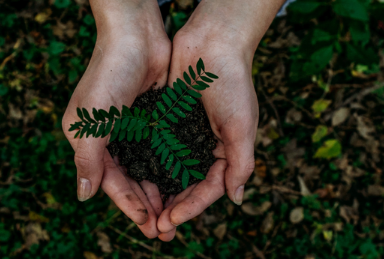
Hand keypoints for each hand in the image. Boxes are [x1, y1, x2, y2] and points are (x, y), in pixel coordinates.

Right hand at [62, 0, 170, 237]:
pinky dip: (170, 169)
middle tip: (164, 229)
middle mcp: (113, 139)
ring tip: (175, 214)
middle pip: (131, 180)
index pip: (111, 182)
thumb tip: (83, 196)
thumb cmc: (109, 75)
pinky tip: (182, 184)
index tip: (147, 224)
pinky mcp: (155, 121)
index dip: (128, 204)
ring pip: (148, 169)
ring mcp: (135, 130)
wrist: (136, 38)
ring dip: (160, 191)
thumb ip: (87, 159)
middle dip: (147, 205)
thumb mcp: (91, 120)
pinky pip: (162, 152)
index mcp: (91, 141)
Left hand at [156, 0, 283, 240]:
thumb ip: (241, 163)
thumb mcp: (242, 126)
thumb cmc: (233, 84)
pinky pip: (158, 149)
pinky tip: (136, 179)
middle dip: (174, 206)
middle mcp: (205, 146)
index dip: (192, 206)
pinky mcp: (169, 122)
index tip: (172, 220)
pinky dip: (149, 165)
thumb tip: (236, 199)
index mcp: (226, 150)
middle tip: (156, 227)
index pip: (210, 188)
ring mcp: (186, 135)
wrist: (212, 44)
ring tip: (145, 212)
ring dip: (159, 192)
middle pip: (188, 185)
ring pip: (171, 171)